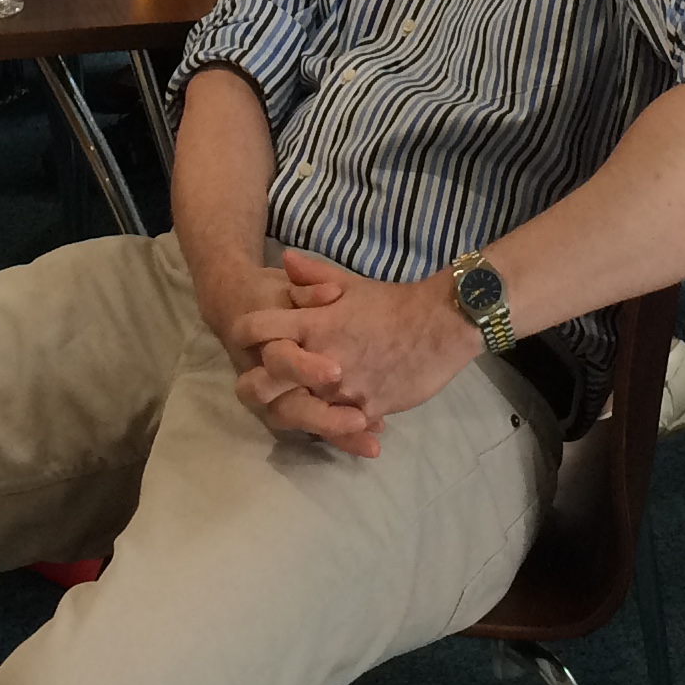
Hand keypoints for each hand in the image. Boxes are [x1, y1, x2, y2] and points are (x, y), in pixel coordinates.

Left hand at [230, 252, 478, 457]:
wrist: (440, 324)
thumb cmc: (392, 302)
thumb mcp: (349, 282)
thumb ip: (313, 276)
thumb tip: (286, 259)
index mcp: (312, 323)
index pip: (257, 328)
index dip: (245, 332)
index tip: (246, 337)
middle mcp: (318, 358)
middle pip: (263, 382)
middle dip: (257, 382)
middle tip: (266, 381)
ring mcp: (340, 388)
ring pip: (298, 409)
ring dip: (297, 404)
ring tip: (304, 400)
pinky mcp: (365, 409)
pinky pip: (338, 425)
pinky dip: (336, 422)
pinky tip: (340, 417)